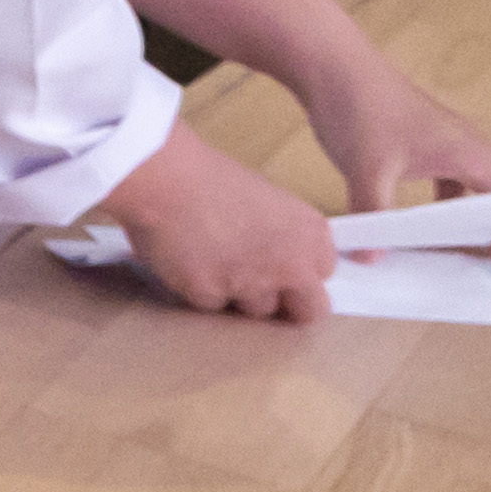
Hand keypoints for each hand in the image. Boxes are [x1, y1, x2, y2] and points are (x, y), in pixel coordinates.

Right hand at [96, 122, 337, 320]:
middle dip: (289, 306)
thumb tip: (278, 258)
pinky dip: (201, 291)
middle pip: (308, 310)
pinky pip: (212, 306)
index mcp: (311, 233)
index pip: (324, 273)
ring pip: (256, 311)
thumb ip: (283, 235)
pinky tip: (188, 262)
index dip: (301, 274)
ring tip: (212, 263)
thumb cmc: (209, 180)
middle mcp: (291, 264)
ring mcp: (252, 284)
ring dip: (239, 296)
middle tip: (263, 293)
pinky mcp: (213, 297)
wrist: (166, 182)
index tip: (285, 272)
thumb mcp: (266, 201)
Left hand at [304, 64, 490, 271]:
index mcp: (474, 156)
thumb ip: (373, 214)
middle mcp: (473, 151)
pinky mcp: (428, 149)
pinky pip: (457, 187)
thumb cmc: (361, 110)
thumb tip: (372, 260)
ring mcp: (452, 148)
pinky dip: (457, 212)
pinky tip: (430, 232)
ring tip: (477, 254)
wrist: (339, 69)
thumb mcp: (365, 169)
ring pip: (490, 191)